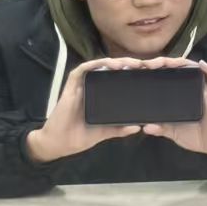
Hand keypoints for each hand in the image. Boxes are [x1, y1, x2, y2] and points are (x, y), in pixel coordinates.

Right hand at [25, 58, 145, 163]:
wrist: (59, 144)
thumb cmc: (80, 136)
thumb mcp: (105, 131)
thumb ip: (120, 129)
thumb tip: (138, 127)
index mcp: (101, 95)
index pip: (118, 78)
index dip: (131, 72)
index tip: (146, 72)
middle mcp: (92, 86)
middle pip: (111, 69)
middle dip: (127, 64)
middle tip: (142, 65)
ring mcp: (82, 85)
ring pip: (100, 66)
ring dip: (114, 61)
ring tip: (128, 63)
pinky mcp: (71, 85)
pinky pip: (83, 69)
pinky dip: (96, 64)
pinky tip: (108, 63)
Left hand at [138, 58, 206, 158]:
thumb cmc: (194, 136)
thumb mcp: (172, 132)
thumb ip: (160, 128)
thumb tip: (145, 127)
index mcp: (180, 95)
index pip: (167, 77)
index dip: (156, 70)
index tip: (140, 68)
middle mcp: (191, 90)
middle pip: (178, 69)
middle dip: (163, 63)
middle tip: (147, 64)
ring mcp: (203, 92)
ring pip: (193, 70)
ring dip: (180, 63)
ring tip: (166, 61)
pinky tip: (201, 64)